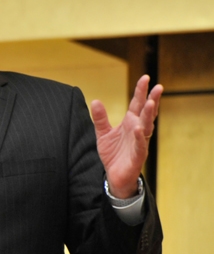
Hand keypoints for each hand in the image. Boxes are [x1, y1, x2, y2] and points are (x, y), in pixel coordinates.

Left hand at [90, 75, 162, 198]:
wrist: (114, 176)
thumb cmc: (113, 154)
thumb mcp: (103, 133)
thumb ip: (100, 118)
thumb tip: (95, 101)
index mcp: (130, 123)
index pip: (137, 104)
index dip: (141, 92)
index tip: (146, 78)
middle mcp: (137, 130)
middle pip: (146, 112)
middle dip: (152, 99)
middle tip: (158, 86)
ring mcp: (139, 142)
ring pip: (146, 126)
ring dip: (149, 115)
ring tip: (151, 103)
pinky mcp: (137, 155)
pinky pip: (140, 145)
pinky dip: (140, 137)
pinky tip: (139, 128)